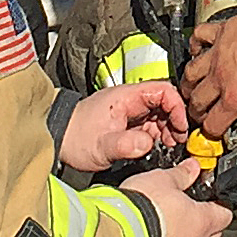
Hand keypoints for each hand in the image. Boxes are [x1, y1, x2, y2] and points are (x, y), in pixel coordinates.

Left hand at [64, 80, 190, 172]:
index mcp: (127, 96)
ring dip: (167, 128)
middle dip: (175, 121)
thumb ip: (125, 144)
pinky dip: (158, 134)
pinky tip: (157, 146)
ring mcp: (129, 110)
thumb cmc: (75, 138)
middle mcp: (130, 100)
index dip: (177, 108)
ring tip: (168, 145)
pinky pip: (150, 123)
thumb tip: (148, 143)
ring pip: (159, 113)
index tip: (181, 127)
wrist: (56, 139)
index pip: (164, 90)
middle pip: (165, 102)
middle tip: (177, 141)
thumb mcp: (101, 145)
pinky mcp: (127, 122)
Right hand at [120, 159, 233, 236]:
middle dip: (205, 220)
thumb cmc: (143, 211)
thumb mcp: (163, 179)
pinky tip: (155, 235)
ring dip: (186, 236)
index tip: (212, 195)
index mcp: (204, 222)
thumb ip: (181, 174)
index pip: (225, 214)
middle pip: (212, 234)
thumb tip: (191, 168)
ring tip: (171, 220)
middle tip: (193, 205)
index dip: (220, 203)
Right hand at [184, 2, 236, 134]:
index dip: (213, 131)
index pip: (213, 122)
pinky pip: (198, 36)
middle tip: (200, 113)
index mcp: (236, 96)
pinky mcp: (221, 33)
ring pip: (191, 72)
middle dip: (196, 111)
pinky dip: (195, 44)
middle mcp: (222, 76)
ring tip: (191, 88)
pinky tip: (198, 49)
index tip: (215, 131)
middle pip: (197, 100)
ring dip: (189, 84)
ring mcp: (218, 53)